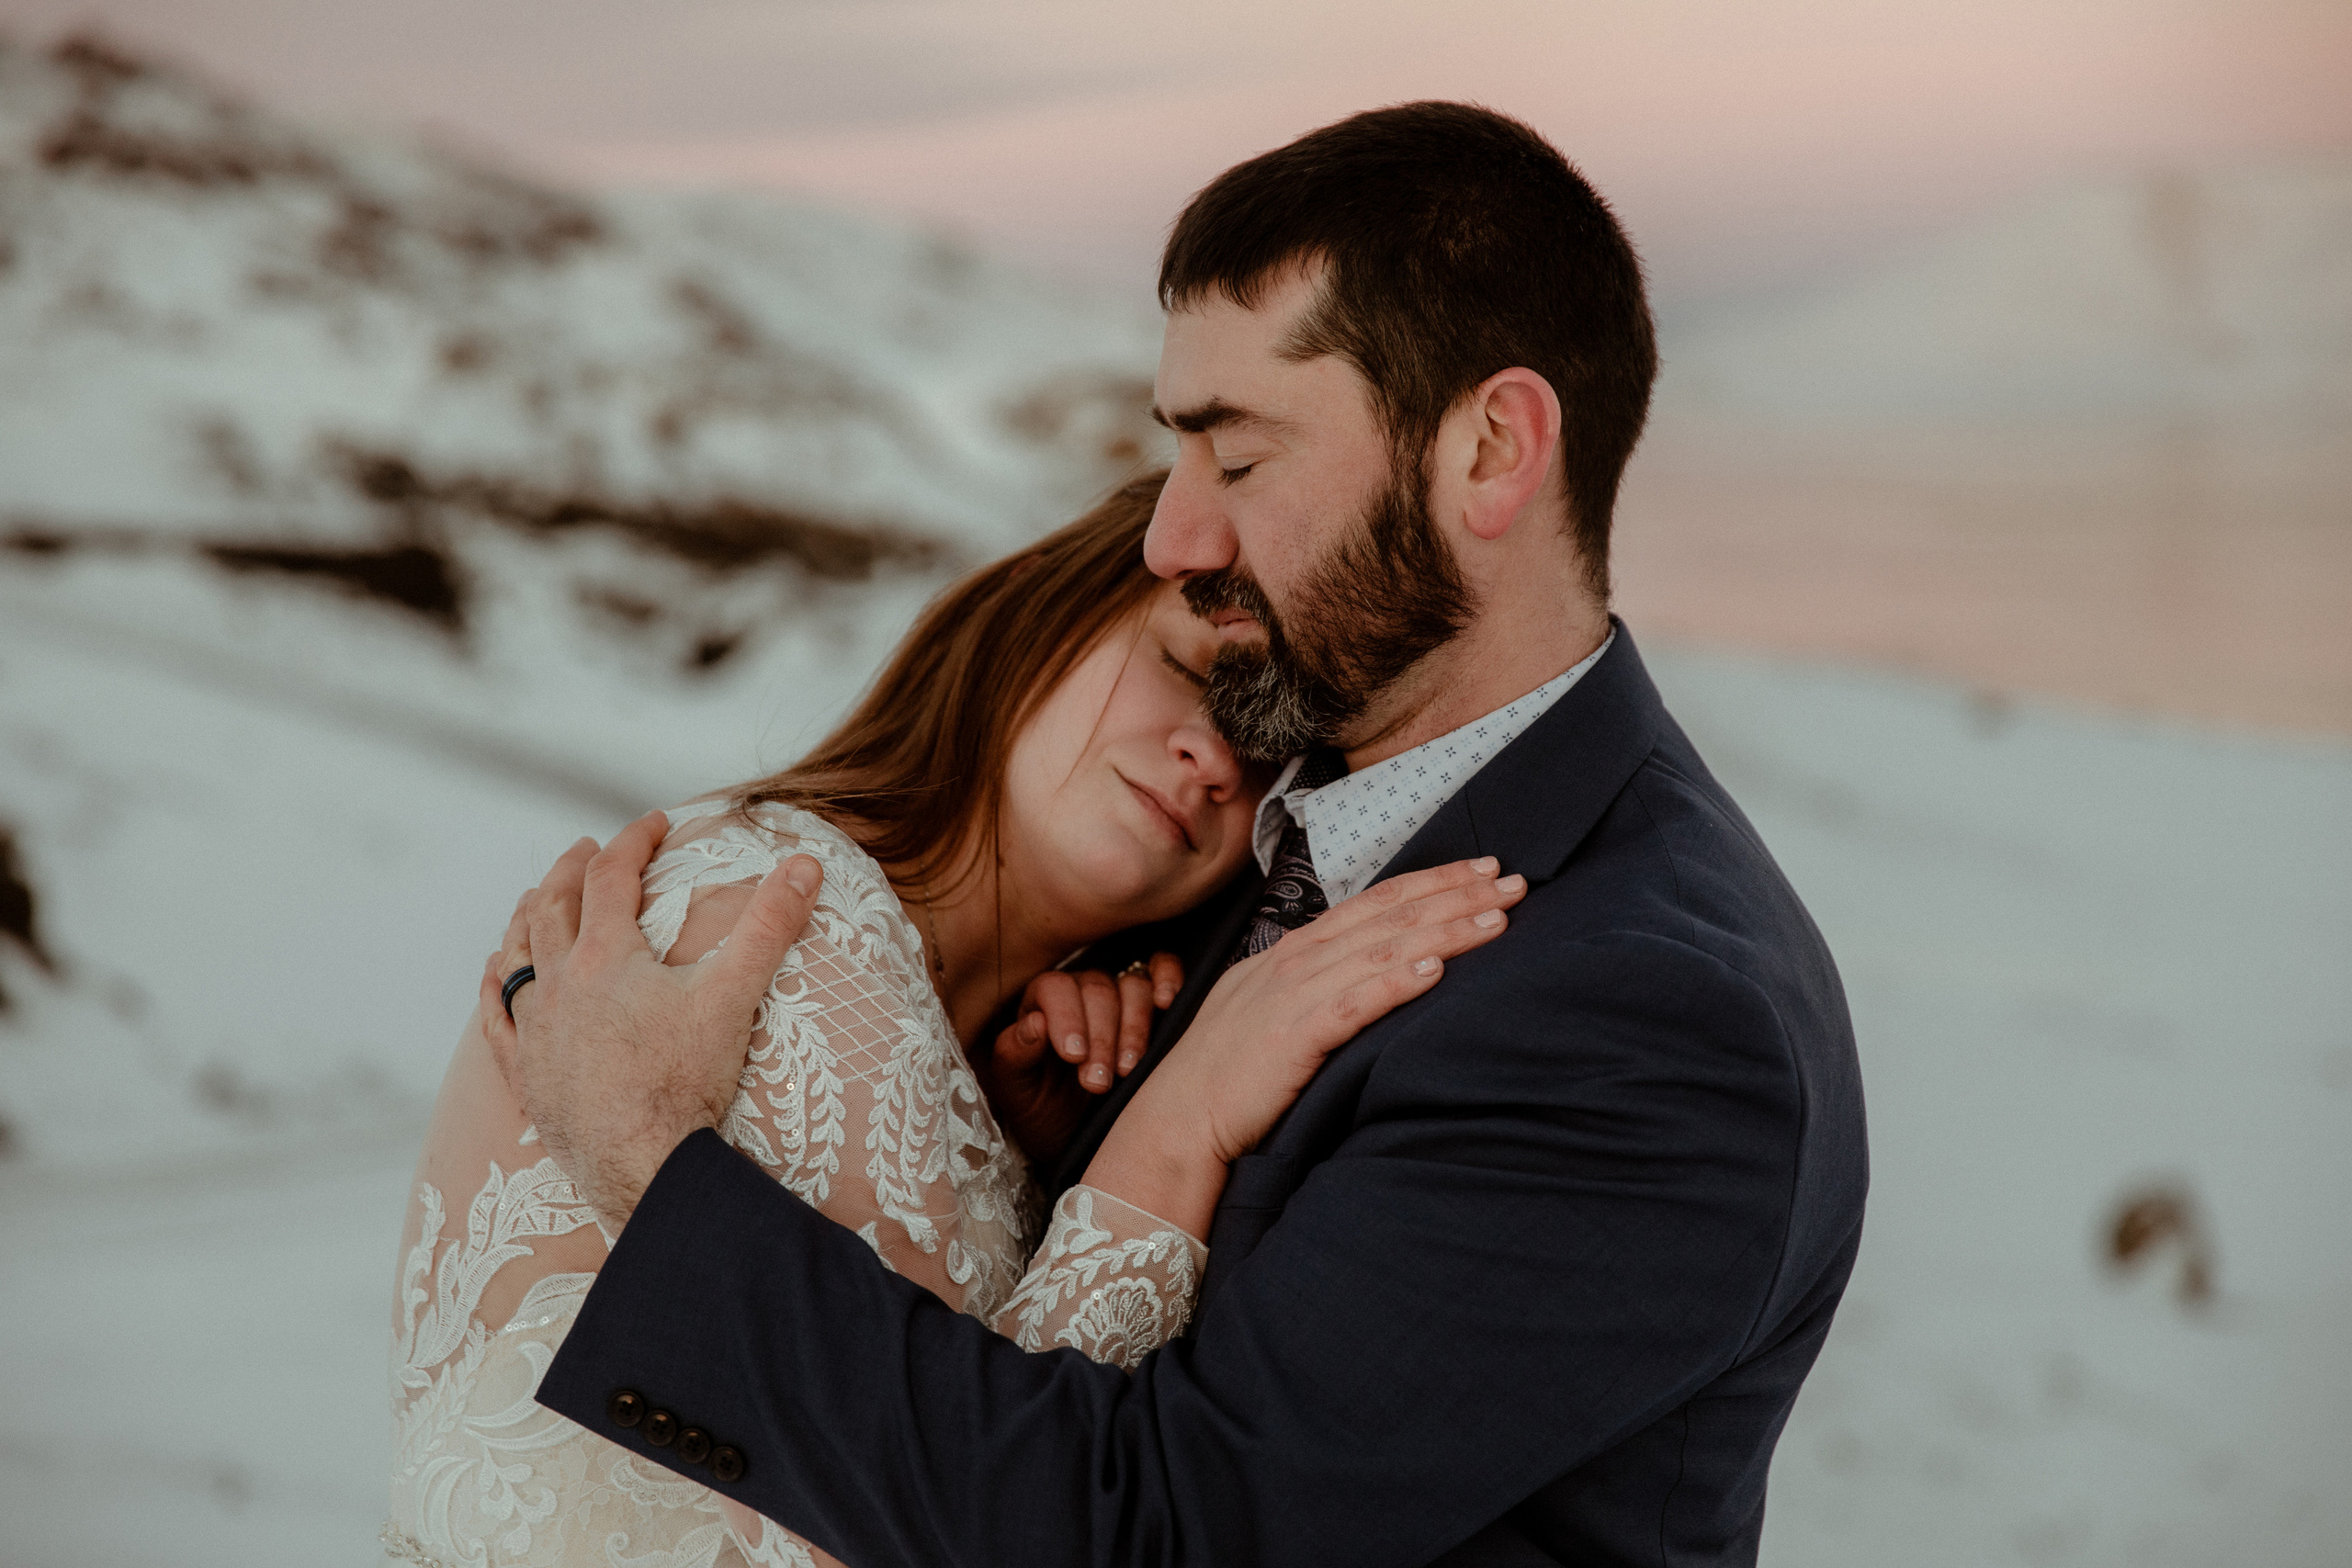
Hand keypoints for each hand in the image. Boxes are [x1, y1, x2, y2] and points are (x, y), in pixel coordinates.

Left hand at [478, 810, 824, 1230]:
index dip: (634, 841)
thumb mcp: (734, 995)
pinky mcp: (525, 1074)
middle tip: (585, 849)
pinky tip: (494, 974)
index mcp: (606, 956)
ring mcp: (535, 1030)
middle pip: (553, 907)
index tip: (655, 823)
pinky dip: (494, 987)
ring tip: (536, 898)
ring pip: (517, 956)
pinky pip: (496, 1019)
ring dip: (527, 918)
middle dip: (571, 870)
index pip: (612, 877)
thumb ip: (769, 926)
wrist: (642, 1164)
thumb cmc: (686, 1081)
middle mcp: (559, 984)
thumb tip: (804, 865)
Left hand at [971, 954, 1182, 1164]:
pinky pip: (1163, 968)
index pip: (1055, 987)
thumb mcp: (1016, 1094)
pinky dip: (1168, 976)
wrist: (1080, 1140)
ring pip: (1133, 985)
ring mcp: (1119, 995)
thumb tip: (1035, 1022)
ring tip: (1130, 1069)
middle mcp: (1080, 992)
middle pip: (1097, 987)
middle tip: (1099, 1084)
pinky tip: (1167, 1001)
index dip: (1066, 1016)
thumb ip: (1014, 1055)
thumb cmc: (1044, 1113)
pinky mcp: (1153, 1005)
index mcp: (1040, 1004)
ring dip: (1135, 1025)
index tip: (1075, 1056)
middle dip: (1102, 1037)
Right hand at [1082, 858, 1525, 1238]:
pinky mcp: (1293, 1037)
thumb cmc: (1226, 1074)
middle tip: (1512, 878)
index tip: (1481, 869)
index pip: (1374, 902)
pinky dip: (1395, 982)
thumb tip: (1369, 968)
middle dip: (1454, 893)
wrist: (1177, 1120)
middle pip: (1388, 915)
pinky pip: (1353, 1003)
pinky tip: (1435, 970)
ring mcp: (1292, 995)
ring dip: (1443, 930)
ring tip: (1498, 917)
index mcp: (1292, 952)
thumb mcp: (1269, 1009)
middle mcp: (1295, 962)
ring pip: (1382, 950)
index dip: (1430, 881)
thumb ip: (1315, 984)